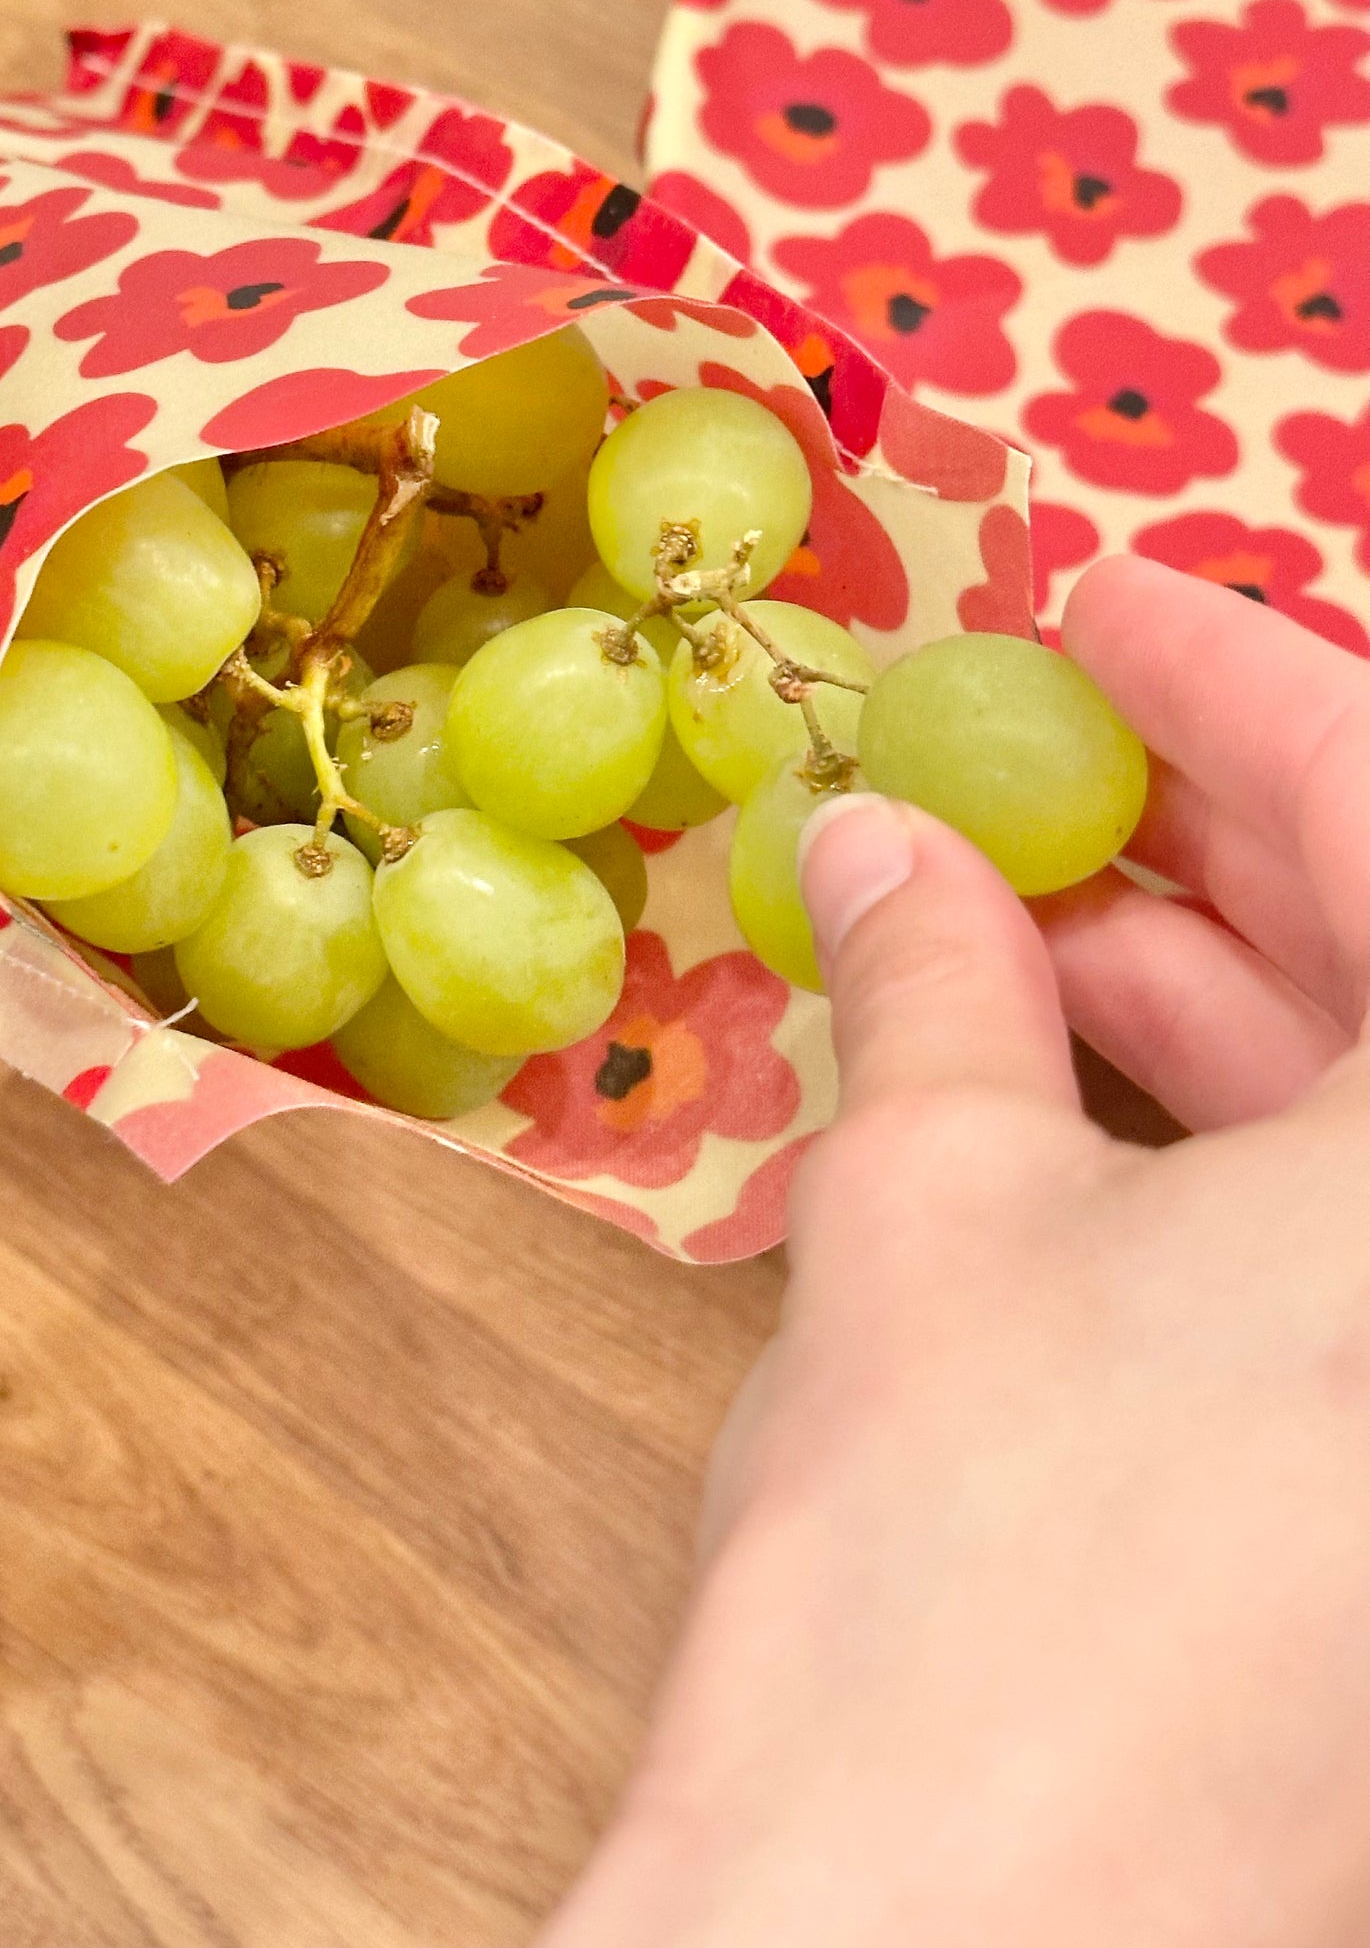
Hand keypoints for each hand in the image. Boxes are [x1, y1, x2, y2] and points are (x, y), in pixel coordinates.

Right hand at [543, 557, 1369, 1947]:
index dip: (1239, 689)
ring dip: (1219, 1006)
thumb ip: (931, 982)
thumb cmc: (951, 1586)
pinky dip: (1239, 1161)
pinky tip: (1069, 1095)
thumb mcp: (928, 1209)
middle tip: (1043, 771)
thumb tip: (883, 846)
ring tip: (1011, 925)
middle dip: (1226, 850)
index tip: (1101, 618)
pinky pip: (1363, 1273)